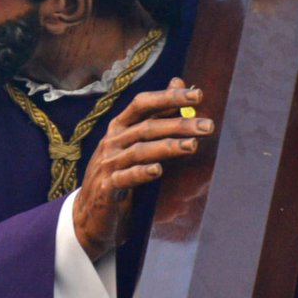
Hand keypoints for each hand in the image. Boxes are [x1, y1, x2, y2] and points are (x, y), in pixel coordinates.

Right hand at [73, 77, 213, 260]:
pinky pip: (124, 178)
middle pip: (147, 127)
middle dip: (179, 124)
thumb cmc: (120, 173)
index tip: (198, 95)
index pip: (143, 104)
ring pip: (139, 151)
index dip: (169, 97)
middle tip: (207, 126)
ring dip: (167, 147)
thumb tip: (179, 82)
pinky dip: (141, 173)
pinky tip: (158, 170)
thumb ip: (158, 114)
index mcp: (119, 127)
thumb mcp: (135, 142)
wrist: (90, 215)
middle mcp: (112, 142)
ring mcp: (107, 165)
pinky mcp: (106, 188)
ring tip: (192, 146)